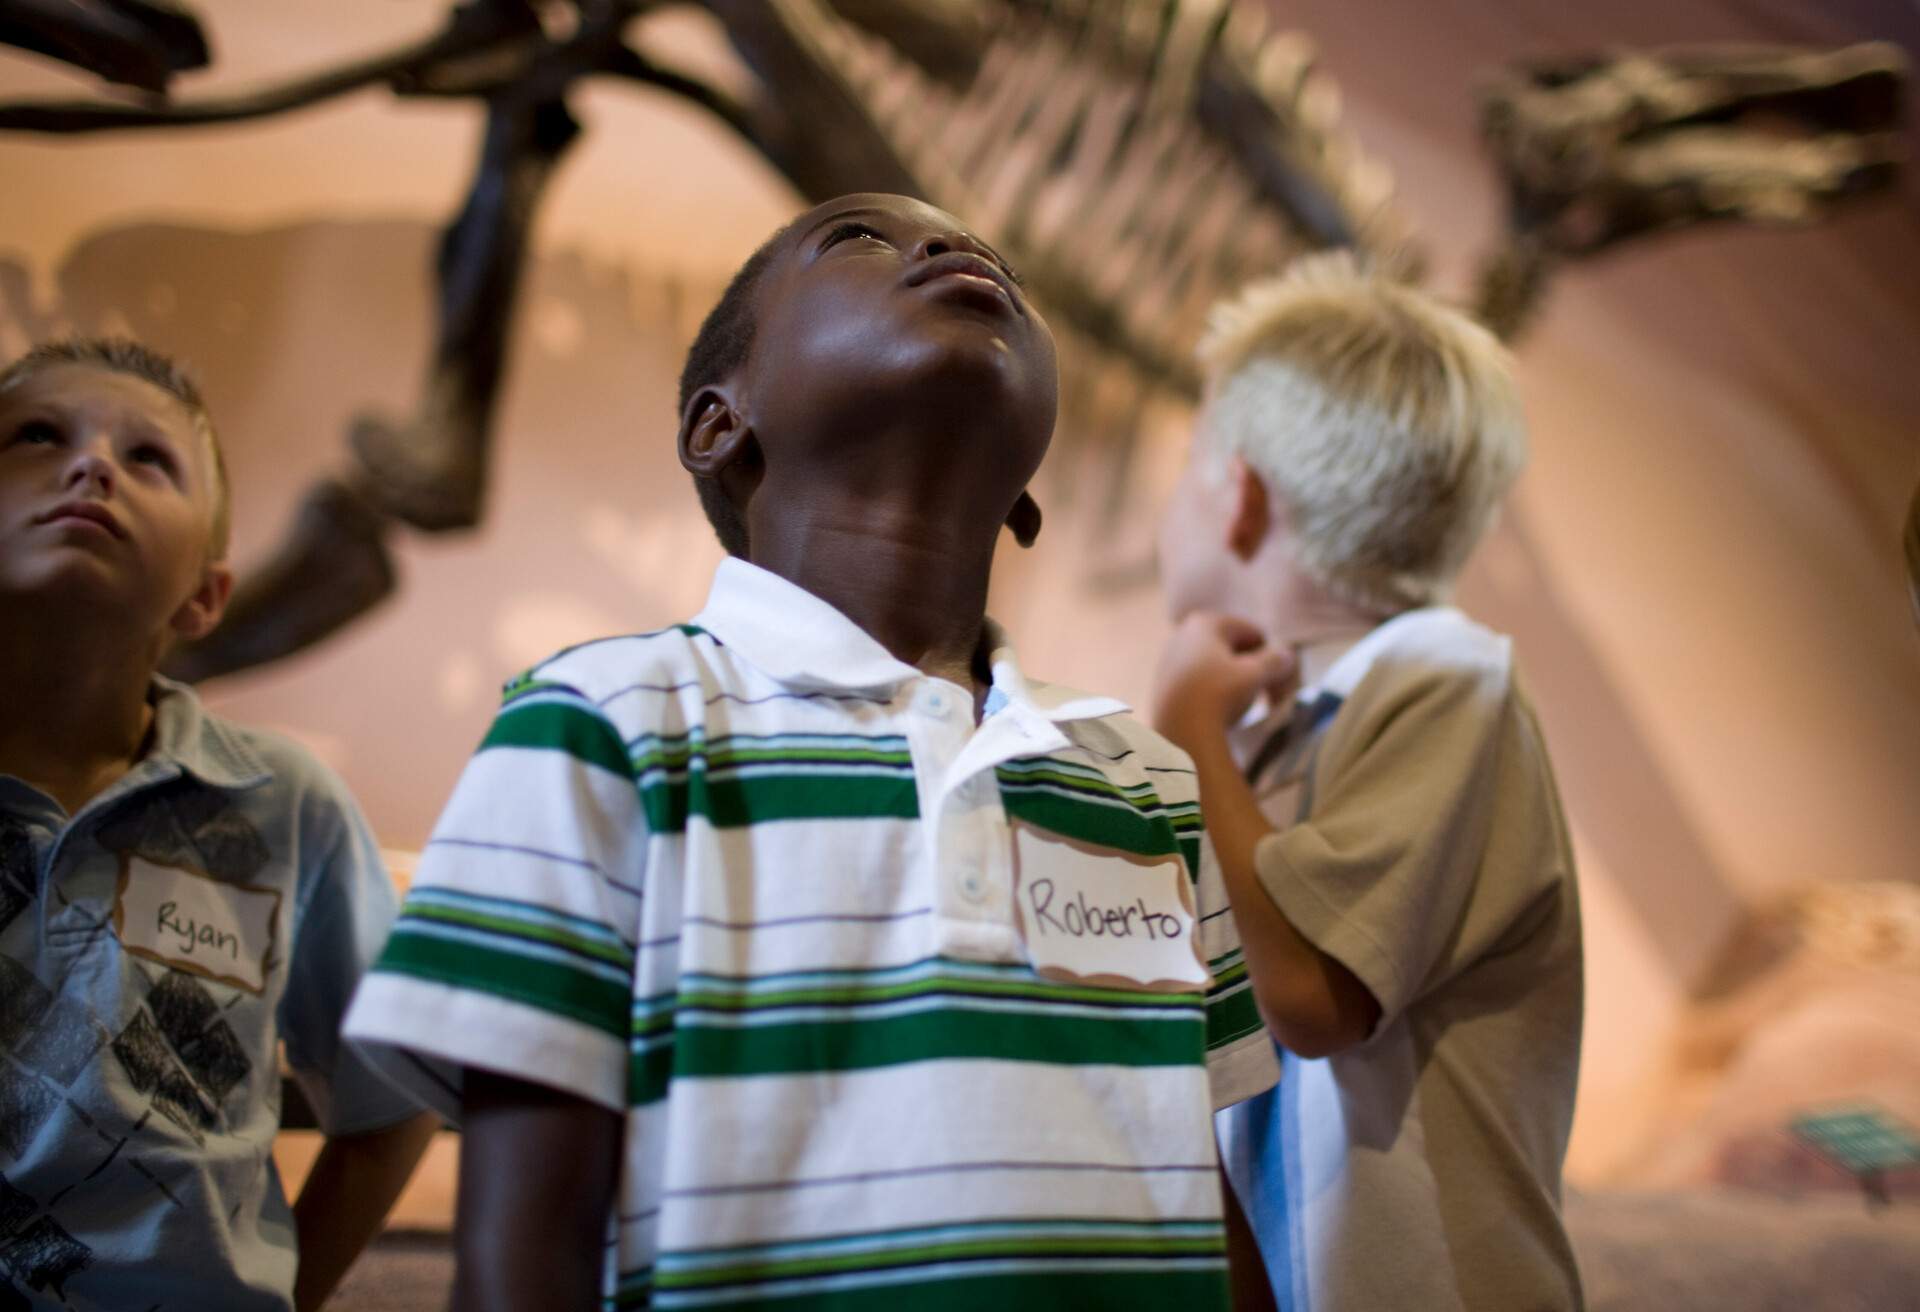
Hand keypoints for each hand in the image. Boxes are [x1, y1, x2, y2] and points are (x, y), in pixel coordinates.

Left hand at [1151, 612, 1298, 748]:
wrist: (1180, 733)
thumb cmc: (1219, 694)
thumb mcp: (1256, 674)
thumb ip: (1275, 661)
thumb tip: (1287, 656)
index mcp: (1205, 622)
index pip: (1253, 634)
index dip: (1271, 658)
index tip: (1276, 681)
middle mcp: (1183, 634)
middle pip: (1233, 649)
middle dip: (1254, 671)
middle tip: (1271, 697)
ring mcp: (1169, 659)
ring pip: (1216, 667)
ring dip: (1236, 683)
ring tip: (1244, 705)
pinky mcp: (1163, 685)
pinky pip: (1199, 682)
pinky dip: (1215, 693)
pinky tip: (1220, 712)